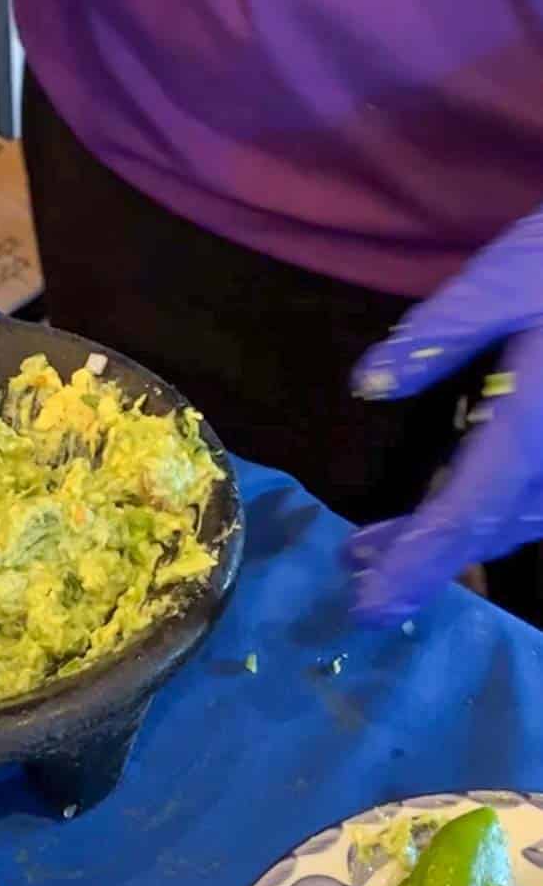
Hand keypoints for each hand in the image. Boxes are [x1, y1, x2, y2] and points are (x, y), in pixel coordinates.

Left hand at [348, 207, 542, 620]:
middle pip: (489, 526)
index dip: (417, 562)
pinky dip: (493, 510)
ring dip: (454, 536)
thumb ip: (441, 333)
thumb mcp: (507, 280)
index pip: (467, 511)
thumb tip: (372, 382)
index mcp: (536, 422)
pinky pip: (541, 498)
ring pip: (518, 518)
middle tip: (361, 577)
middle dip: (423, 557)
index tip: (372, 605)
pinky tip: (457, 503)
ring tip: (384, 544)